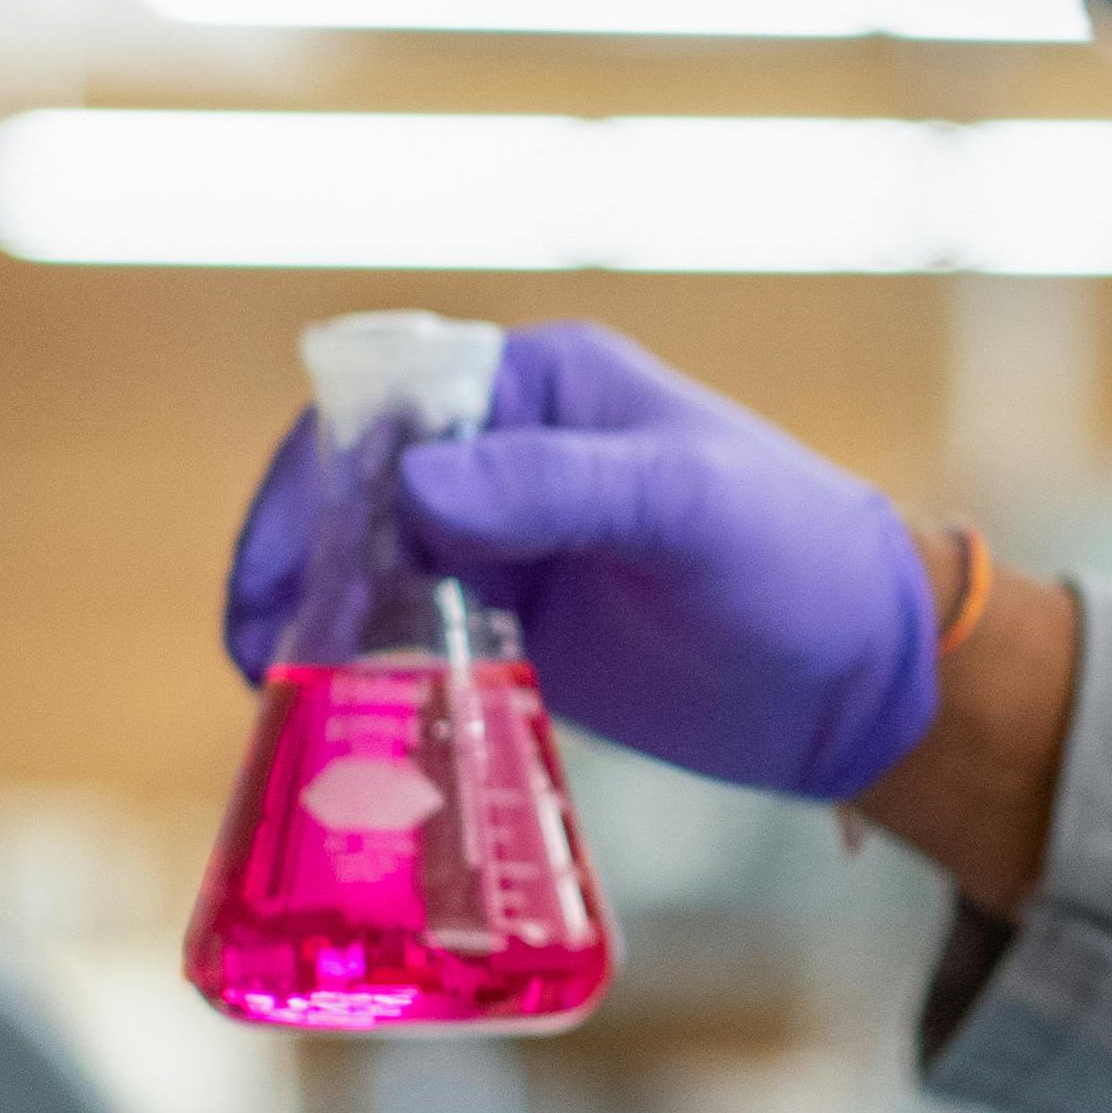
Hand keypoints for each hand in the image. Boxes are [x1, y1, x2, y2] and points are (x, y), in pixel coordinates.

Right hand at [222, 322, 936, 801]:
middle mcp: (507, 456)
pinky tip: (329, 722)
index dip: (317, 480)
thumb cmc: (799, 560)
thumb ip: (562, 485)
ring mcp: (502, 545)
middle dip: (295, 562)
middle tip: (252, 651)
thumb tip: (419, 482)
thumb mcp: (689, 508)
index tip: (280, 566)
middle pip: (356, 494)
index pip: (392, 409)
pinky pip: (409, 639)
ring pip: (369, 570)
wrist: (859, 680)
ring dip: (314, 623)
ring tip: (268, 694)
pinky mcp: (510, 627)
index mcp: (542, 390)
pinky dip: (363, 673)